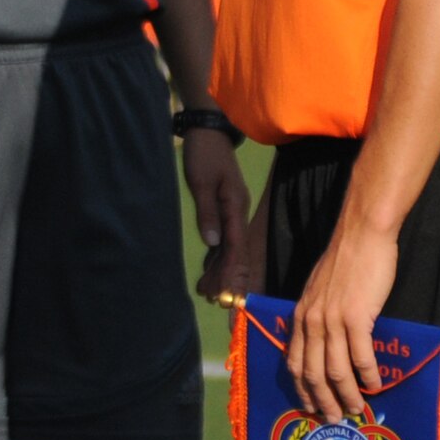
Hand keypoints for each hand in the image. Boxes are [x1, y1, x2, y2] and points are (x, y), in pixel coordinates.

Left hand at [184, 130, 250, 300]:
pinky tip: (211, 273)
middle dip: (232, 281)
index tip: (232, 295)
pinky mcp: (223, 210)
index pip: (237, 247)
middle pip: (237, 254)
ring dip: (223, 273)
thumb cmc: (205, 154)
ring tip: (212, 296)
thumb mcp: (202, 180)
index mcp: (235, 208)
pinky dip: (217, 259)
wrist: (210, 133)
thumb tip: (213, 242)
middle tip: (225, 307)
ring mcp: (232, 213)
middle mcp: (237, 214)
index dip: (234, 272)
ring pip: (230, 250)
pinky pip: (223, 241)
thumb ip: (208, 211)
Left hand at [287, 221, 397, 422]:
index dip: (301, 388)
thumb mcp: (320, 291)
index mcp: (301, 315)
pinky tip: (376, 385)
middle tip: (336, 419)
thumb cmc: (345, 263)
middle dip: (323, 400)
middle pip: (311, 372)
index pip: (293, 361)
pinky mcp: (356, 317)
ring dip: (346, 394)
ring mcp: (332, 319)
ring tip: (357, 410)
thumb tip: (327, 343)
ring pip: (335, 369)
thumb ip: (319, 316)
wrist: (360, 237)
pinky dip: (367, 375)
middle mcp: (311, 320)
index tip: (310, 407)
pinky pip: (360, 356)